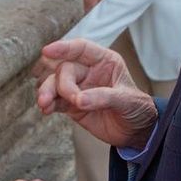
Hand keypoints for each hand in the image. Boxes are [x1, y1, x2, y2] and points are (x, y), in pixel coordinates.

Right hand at [35, 38, 157, 149]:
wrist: (135, 131)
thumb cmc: (136, 108)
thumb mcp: (127, 100)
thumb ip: (104, 97)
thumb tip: (79, 100)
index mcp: (104, 61)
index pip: (81, 48)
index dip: (64, 48)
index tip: (47, 51)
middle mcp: (88, 71)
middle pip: (65, 68)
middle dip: (61, 83)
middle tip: (70, 99)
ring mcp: (78, 88)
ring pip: (55, 83)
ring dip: (46, 91)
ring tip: (44, 104)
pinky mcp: (71, 105)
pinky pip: (55, 101)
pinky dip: (48, 104)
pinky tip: (45, 109)